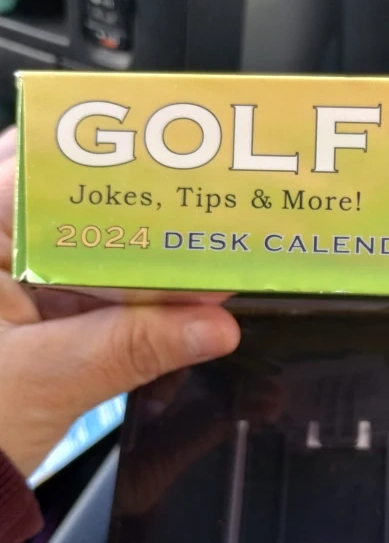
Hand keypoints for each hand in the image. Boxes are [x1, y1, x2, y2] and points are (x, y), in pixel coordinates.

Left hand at [0, 126, 240, 475]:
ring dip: (142, 261)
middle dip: (141, 212)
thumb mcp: (46, 380)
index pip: (43, 169)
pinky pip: (88, 292)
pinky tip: (176, 300)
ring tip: (203, 255)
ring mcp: (9, 283)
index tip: (176, 162)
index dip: (113, 162)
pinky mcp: (28, 316)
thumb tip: (214, 324)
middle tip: (204, 204)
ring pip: (86, 251)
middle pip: (74, 207)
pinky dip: (130, 298)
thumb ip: (133, 346)